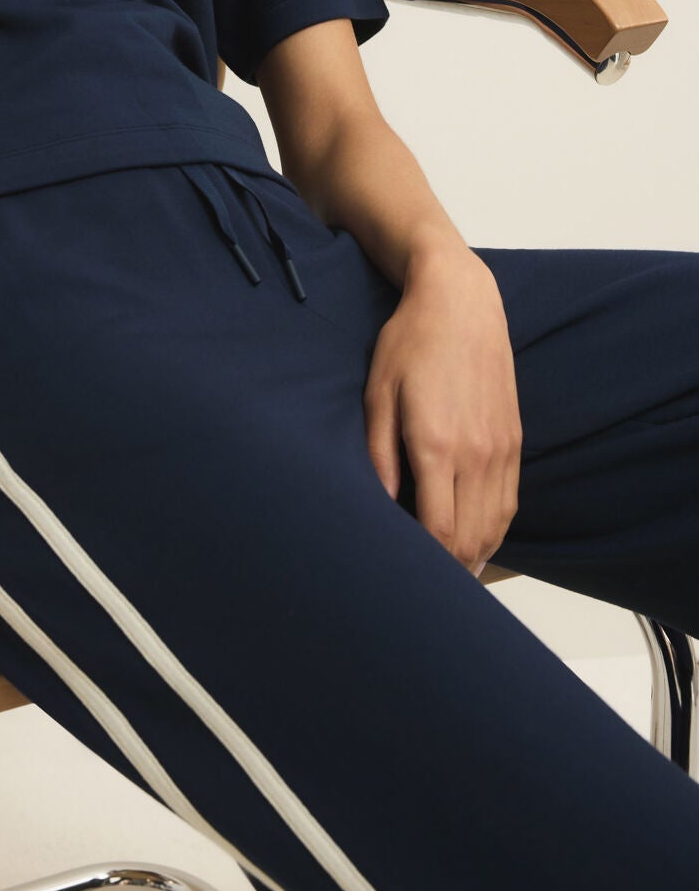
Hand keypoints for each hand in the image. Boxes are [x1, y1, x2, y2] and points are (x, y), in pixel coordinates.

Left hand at [362, 247, 521, 576]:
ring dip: (474, 556)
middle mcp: (476, 454)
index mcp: (437, 446)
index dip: (425, 564)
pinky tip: (474, 539)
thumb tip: (377, 505)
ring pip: (495, 527)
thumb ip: (377, 454)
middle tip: (422, 588)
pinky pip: (509, 502)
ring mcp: (500, 448)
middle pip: (471, 539)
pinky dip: (493, 529)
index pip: (439, 532)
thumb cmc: (410, 342)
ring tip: (448, 575)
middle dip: (449, 571)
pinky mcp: (513, 439)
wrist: (461, 302)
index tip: (403, 576)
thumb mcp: (378, 393)